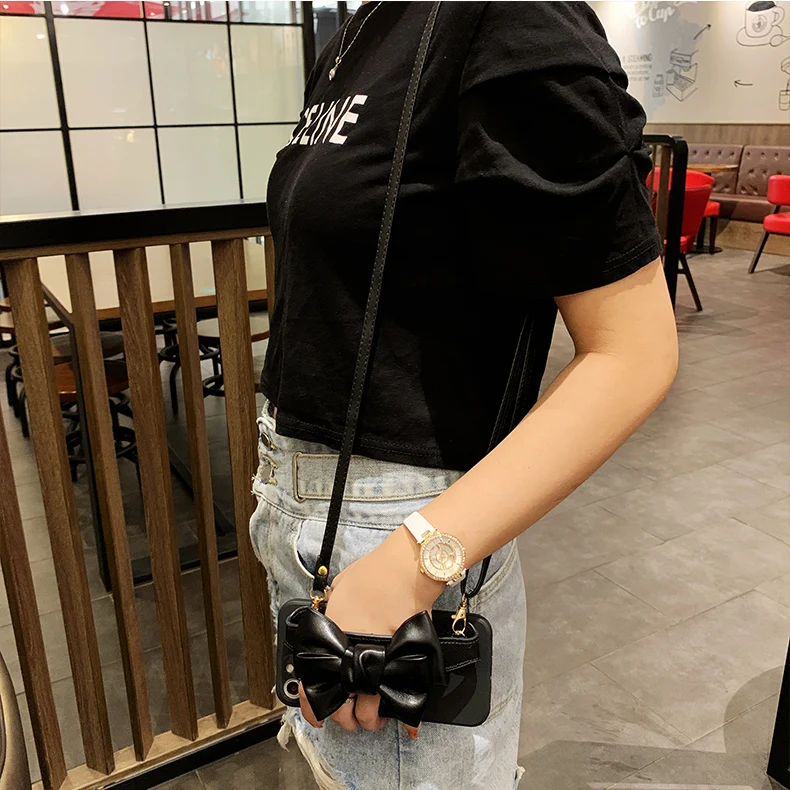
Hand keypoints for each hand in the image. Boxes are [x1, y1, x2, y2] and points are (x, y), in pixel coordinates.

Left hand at [298, 525, 443, 735]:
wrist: (404, 571)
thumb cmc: (372, 573)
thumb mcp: (340, 589)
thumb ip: (333, 610)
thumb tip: (332, 616)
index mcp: (331, 641)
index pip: (315, 685)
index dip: (314, 707)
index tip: (317, 717)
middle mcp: (351, 659)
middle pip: (343, 709)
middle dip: (347, 718)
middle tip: (352, 715)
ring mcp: (378, 665)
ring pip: (371, 712)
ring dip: (372, 719)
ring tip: (376, 716)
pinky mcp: (404, 665)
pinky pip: (403, 699)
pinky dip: (407, 717)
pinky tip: (408, 726)